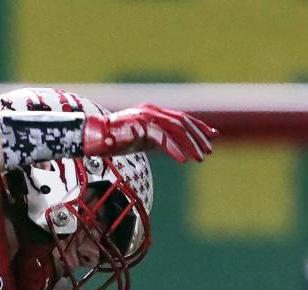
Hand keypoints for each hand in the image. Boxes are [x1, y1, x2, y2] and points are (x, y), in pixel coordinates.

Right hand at [83, 105, 216, 162]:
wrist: (95, 138)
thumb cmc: (116, 141)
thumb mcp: (142, 140)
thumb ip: (158, 140)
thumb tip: (175, 148)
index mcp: (154, 112)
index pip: (182, 118)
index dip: (199, 127)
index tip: (212, 137)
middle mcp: (153, 111)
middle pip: (183, 122)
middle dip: (198, 137)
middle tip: (209, 151)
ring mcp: (147, 117)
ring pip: (176, 130)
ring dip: (190, 145)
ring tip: (199, 158)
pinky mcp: (140, 127)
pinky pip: (162, 139)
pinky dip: (174, 150)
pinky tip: (183, 160)